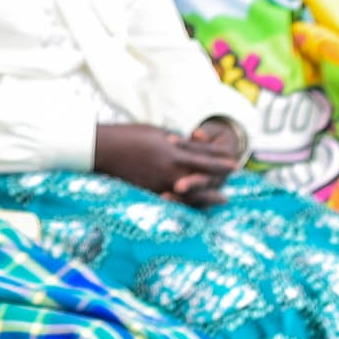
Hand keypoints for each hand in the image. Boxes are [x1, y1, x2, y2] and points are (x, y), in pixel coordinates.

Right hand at [92, 122, 236, 207]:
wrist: (104, 149)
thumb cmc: (129, 136)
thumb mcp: (157, 133)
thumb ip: (175, 144)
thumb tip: (190, 148)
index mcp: (173, 153)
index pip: (205, 159)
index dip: (221, 162)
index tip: (235, 163)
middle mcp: (169, 171)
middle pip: (203, 178)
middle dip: (220, 179)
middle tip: (234, 181)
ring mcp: (159, 184)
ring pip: (191, 194)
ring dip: (209, 196)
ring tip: (222, 199)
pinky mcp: (149, 192)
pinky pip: (174, 200)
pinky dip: (188, 203)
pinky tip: (195, 205)